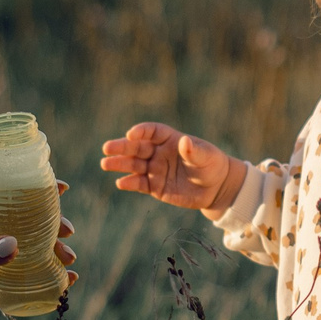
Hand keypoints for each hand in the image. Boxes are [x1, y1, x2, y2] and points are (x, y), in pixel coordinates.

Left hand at [0, 190, 78, 319]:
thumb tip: (14, 245)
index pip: (7, 197)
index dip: (35, 193)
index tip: (60, 188)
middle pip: (25, 222)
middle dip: (51, 226)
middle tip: (68, 232)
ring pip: (32, 247)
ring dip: (54, 251)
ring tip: (69, 260)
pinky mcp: (1, 281)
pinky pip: (30, 273)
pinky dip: (50, 275)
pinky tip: (67, 279)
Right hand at [99, 122, 245, 211]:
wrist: (215, 188)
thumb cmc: (211, 165)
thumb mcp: (206, 156)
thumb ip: (194, 151)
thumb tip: (185, 141)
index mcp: (170, 139)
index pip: (151, 132)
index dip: (141, 131)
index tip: (131, 134)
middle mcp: (158, 153)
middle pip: (137, 147)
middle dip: (122, 147)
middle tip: (107, 148)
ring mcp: (155, 169)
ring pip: (134, 165)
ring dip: (119, 164)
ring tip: (106, 164)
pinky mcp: (154, 186)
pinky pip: (139, 184)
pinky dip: (130, 183)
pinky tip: (121, 182)